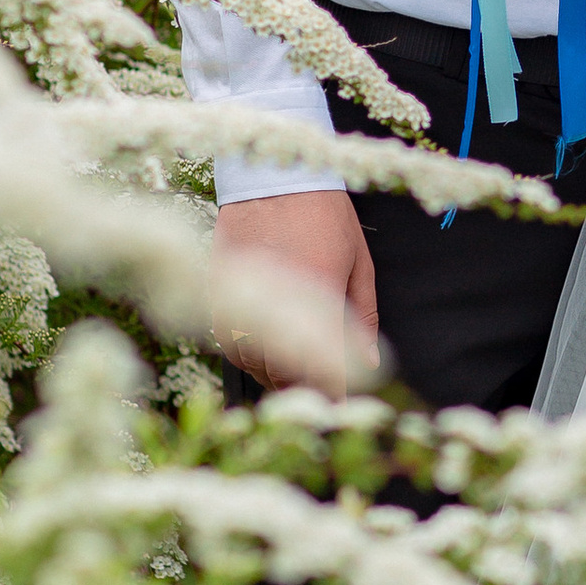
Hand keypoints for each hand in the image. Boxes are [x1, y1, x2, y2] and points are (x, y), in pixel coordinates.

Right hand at [212, 188, 379, 392]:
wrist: (272, 177)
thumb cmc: (324, 215)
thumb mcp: (358, 263)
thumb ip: (364, 318)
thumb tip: (368, 364)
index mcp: (317, 302)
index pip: (324, 373)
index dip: (334, 397)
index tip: (343, 407)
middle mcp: (272, 308)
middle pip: (286, 378)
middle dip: (307, 385)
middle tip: (323, 382)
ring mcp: (240, 306)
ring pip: (256, 368)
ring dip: (278, 372)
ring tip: (297, 358)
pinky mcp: (217, 299)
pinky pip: (232, 347)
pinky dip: (252, 353)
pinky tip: (269, 339)